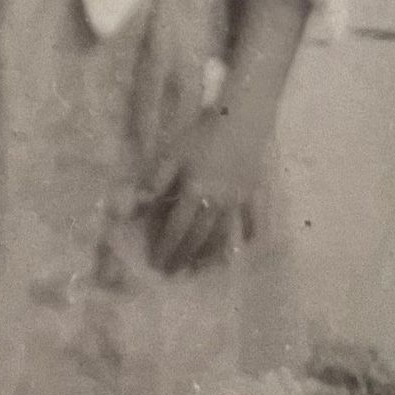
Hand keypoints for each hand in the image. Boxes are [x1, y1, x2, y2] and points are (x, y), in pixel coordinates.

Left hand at [147, 104, 270, 274]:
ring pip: (224, 235)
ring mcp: (237, 202)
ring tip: (202, 269)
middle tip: (175, 273)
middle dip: (185, 257)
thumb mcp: (173, 152)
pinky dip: (247, 236)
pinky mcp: (253, 195)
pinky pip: (252, 222)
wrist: (242, 121)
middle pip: (199, 237)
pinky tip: (243, 248)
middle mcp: (216, 204)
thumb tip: (140, 202)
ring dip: (211, 255)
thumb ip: (157, 178)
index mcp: (194, 193)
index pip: (176, 228)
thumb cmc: (203, 134)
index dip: (166, 247)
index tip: (157, 264)